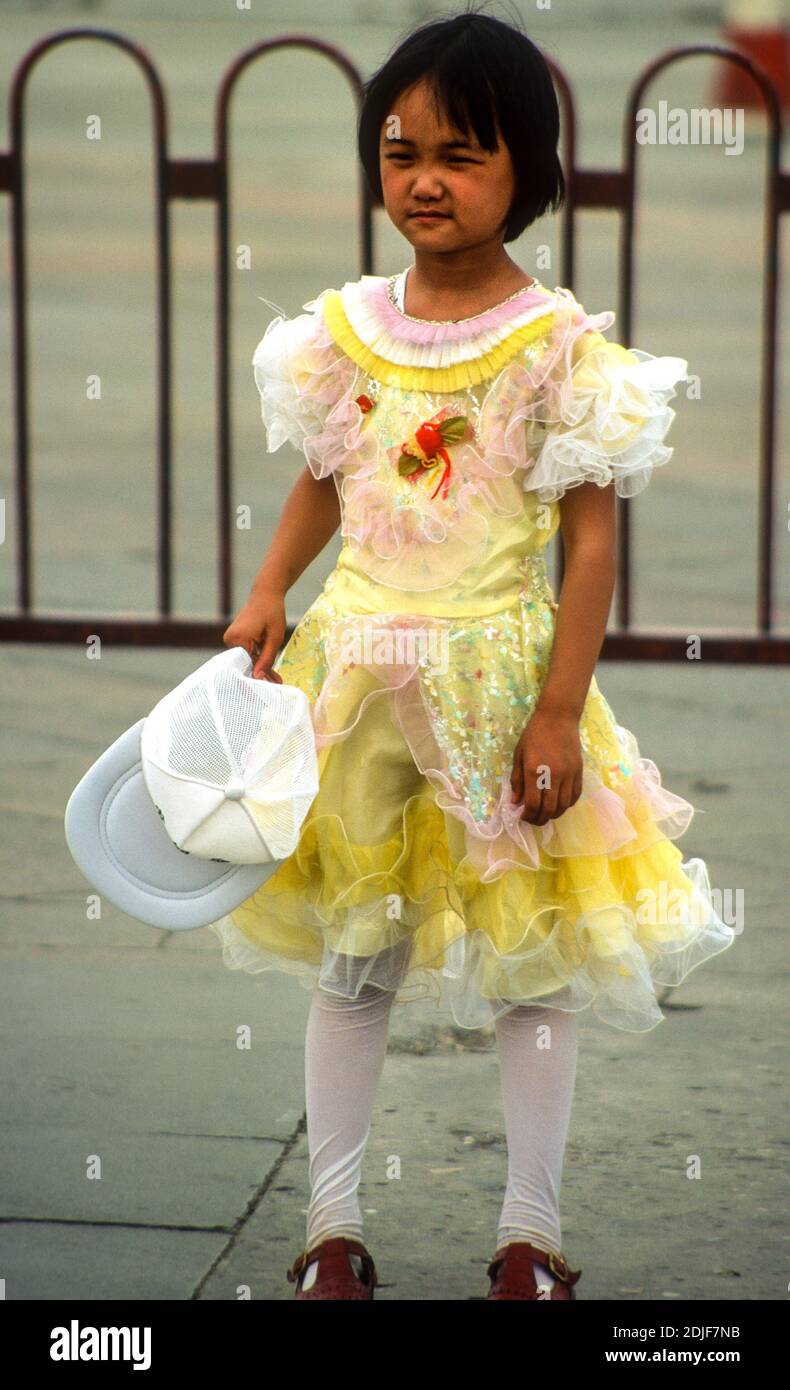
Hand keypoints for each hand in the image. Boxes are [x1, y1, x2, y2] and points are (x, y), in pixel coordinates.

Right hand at [223, 589, 286, 681]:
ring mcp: (230, 639)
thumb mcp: (274, 638)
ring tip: (277, 680)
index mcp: (237, 638)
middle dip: (262, 674)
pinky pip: (246, 653)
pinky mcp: (234, 639)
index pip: (248, 664)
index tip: (267, 692)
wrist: (266, 593)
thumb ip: (266, 658)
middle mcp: (229, 639)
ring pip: (247, 660)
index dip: (259, 678)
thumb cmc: (272, 612)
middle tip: (277, 685)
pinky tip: (270, 671)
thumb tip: (258, 678)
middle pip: (246, 663)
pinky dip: (258, 659)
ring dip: (261, 668)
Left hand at [510, 707, 583, 824]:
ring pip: (563, 806)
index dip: (527, 815)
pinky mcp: (579, 772)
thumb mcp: (519, 755)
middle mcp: (553, 776)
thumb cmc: (534, 734)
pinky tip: (559, 804)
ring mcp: (569, 774)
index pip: (532, 804)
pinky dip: (567, 805)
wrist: (558, 717)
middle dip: (539, 819)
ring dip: (554, 814)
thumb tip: (516, 802)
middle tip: (533, 819)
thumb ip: (517, 780)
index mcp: (534, 771)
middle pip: (549, 809)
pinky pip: (575, 796)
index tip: (522, 816)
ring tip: (545, 814)